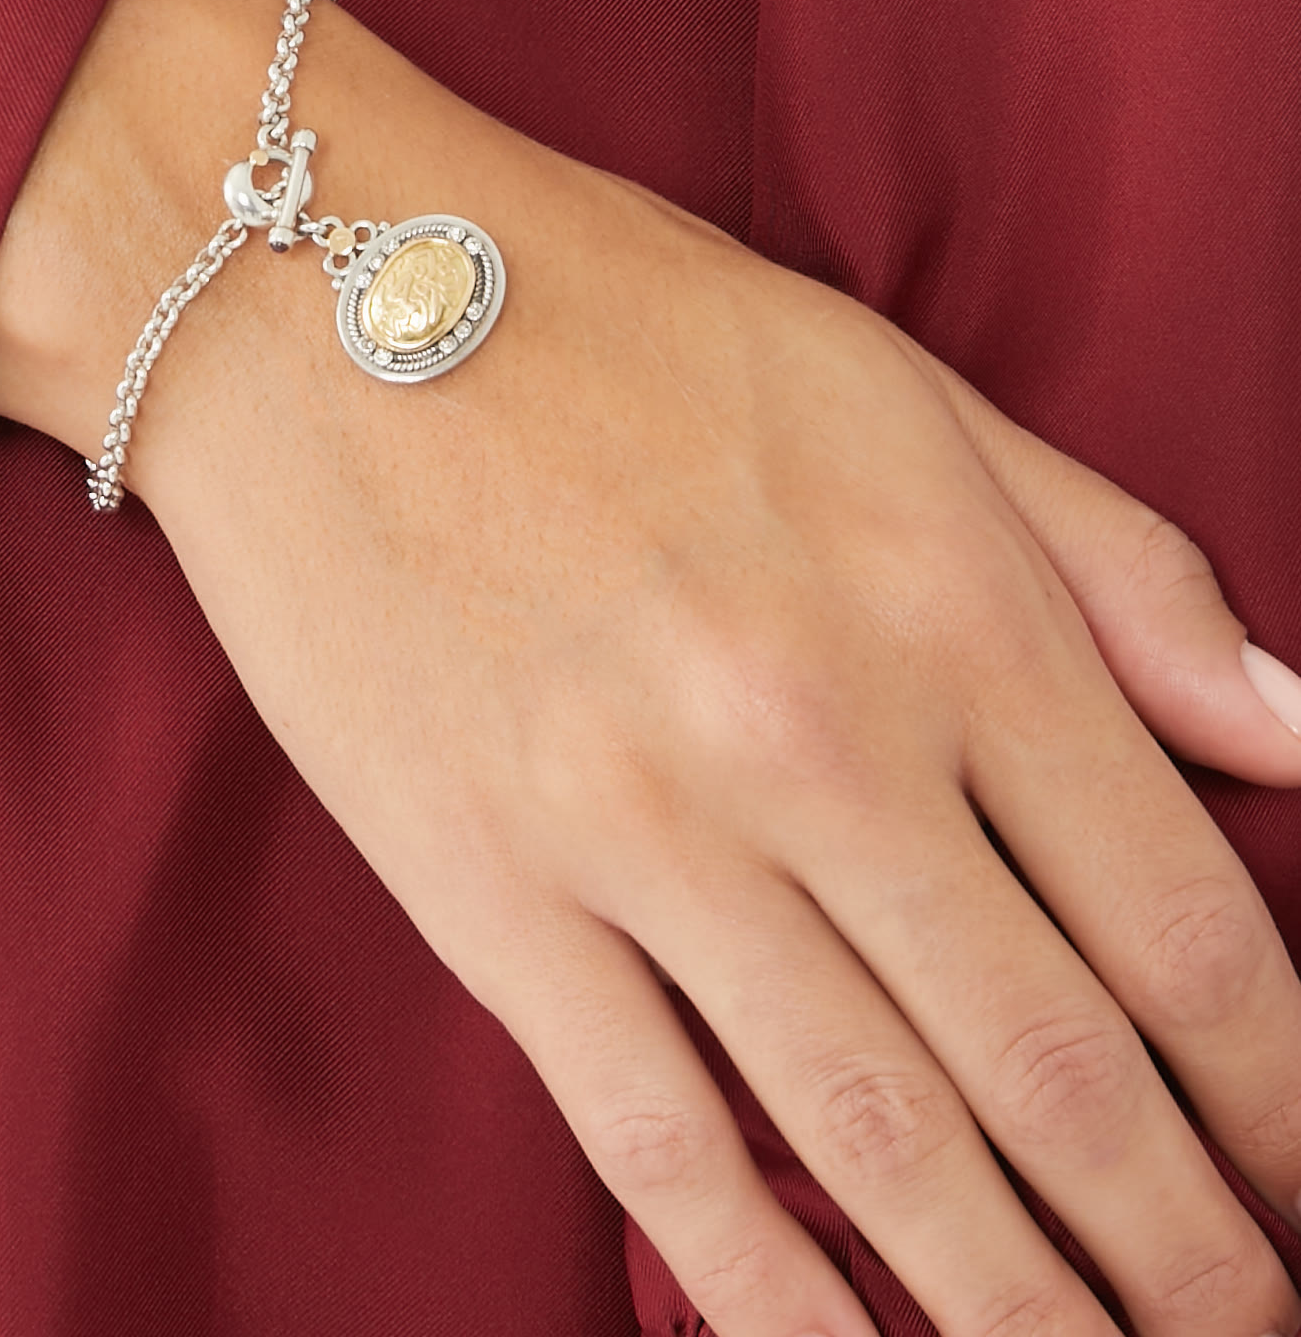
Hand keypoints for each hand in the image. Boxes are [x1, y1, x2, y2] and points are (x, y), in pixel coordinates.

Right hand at [0, 0, 1300, 1336]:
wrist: (317, 284)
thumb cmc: (623, 314)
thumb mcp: (901, 391)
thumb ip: (1112, 566)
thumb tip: (1294, 732)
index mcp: (950, 601)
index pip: (1184, 924)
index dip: (1285, 1100)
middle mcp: (821, 735)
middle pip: (1058, 1071)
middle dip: (1187, 1252)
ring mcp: (644, 827)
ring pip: (879, 1141)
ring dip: (1017, 1309)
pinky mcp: (488, 889)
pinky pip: (654, 1139)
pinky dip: (765, 1288)